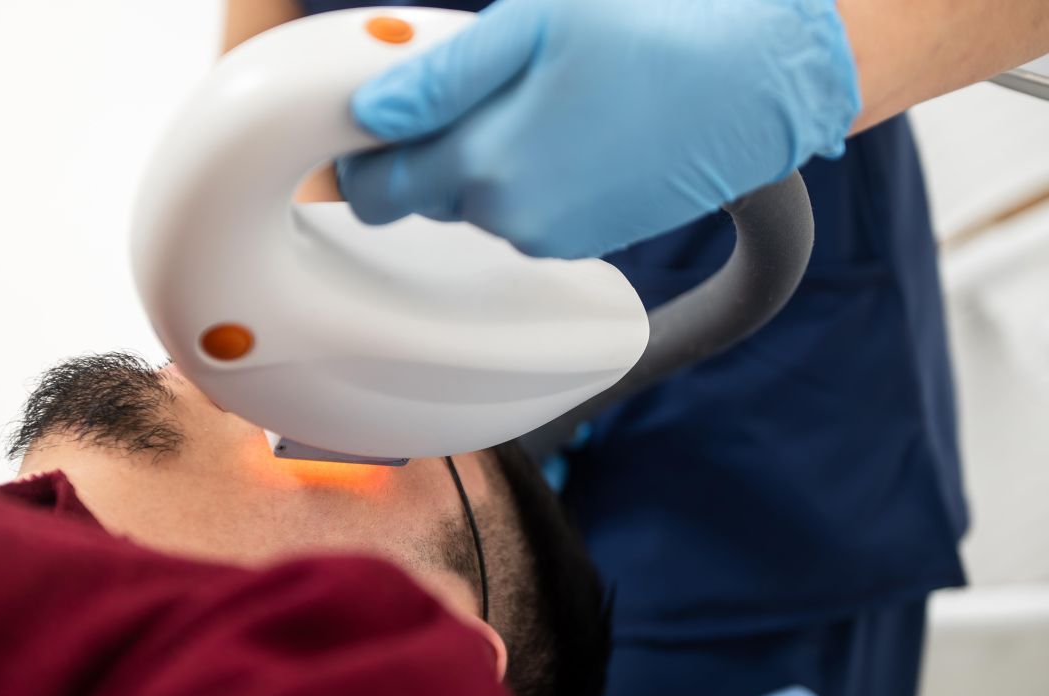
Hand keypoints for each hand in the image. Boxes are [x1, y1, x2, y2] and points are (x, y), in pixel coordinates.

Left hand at [338, 0, 859, 258]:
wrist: (761, 82)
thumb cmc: (654, 32)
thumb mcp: (532, 24)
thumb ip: (437, 78)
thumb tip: (365, 116)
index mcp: (484, 166)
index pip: (372, 192)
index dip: (364, 152)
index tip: (379, 115)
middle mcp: (512, 218)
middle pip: (423, 198)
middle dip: (427, 150)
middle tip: (475, 85)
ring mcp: (552, 237)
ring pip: (477, 203)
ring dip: (484, 159)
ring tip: (540, 96)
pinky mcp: (587, 240)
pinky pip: (526, 213)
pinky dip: (529, 176)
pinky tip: (572, 127)